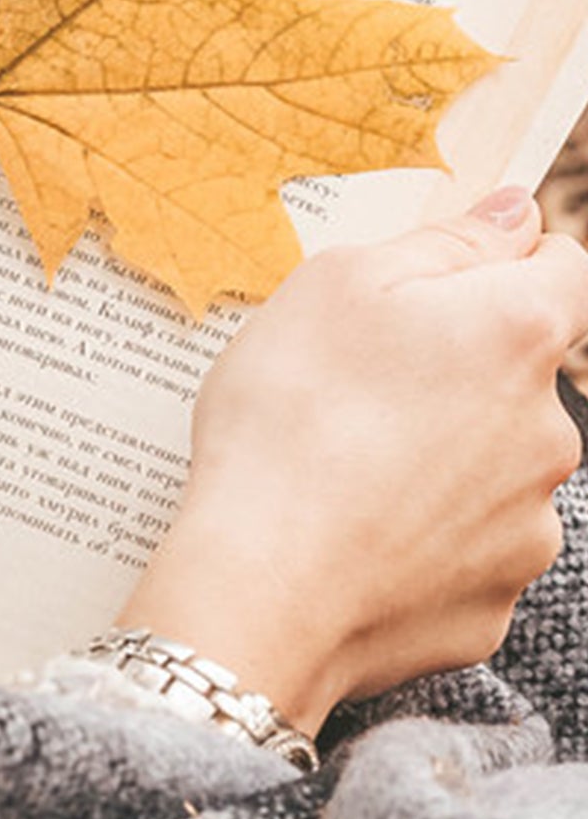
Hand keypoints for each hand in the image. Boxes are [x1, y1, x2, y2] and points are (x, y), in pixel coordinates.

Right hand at [119, 186, 587, 732]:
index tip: (434, 285)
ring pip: (492, 469)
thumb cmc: (290, 419)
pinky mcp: (493, 605)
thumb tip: (514, 213)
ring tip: (338, 473)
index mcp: (521, 332)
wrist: (261, 586)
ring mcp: (530, 527)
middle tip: (349, 389)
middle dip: (453, 374)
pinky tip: (348, 539)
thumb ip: (445, 241)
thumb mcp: (337, 284)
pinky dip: (416, 543)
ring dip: (437, 462)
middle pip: (519, 378)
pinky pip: (461, 554)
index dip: (501, 262)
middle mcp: (553, 430)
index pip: (563, 267)